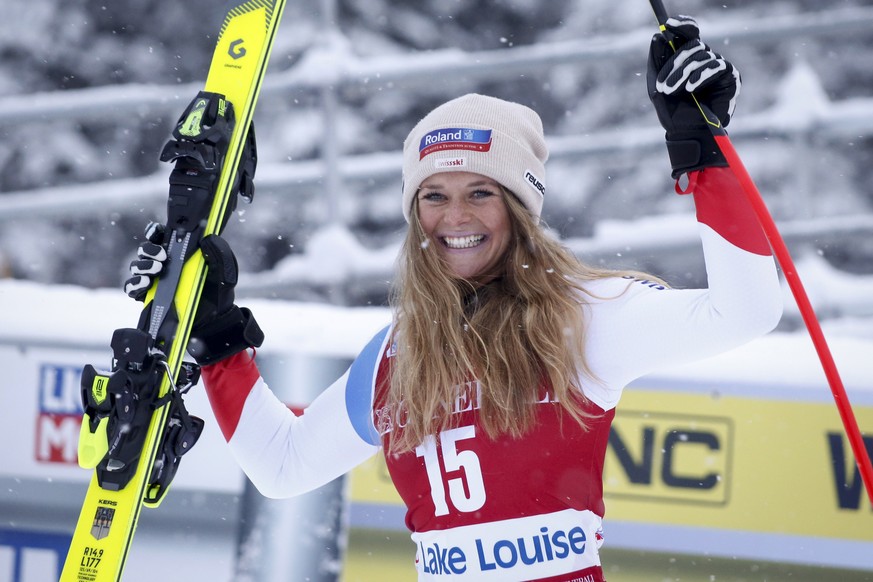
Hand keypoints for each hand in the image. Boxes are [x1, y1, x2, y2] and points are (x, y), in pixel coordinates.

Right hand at [123, 224, 262, 363]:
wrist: (215, 321)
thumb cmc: (218, 292)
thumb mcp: (224, 272)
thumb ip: (219, 254)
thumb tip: (208, 238)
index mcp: (179, 253)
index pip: (161, 236)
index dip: (154, 231)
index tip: (157, 233)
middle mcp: (164, 265)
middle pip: (145, 250)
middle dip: (149, 250)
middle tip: (162, 257)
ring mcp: (155, 281)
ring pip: (136, 267)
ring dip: (142, 266)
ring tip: (155, 270)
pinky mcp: (148, 298)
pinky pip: (132, 289)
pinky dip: (134, 284)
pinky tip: (145, 284)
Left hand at [647, 15, 740, 177]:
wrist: (688, 134)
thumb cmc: (673, 112)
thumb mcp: (657, 86)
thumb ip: (656, 62)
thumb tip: (656, 36)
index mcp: (687, 58)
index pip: (689, 32)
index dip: (682, 24)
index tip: (669, 24)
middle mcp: (704, 58)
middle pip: (692, 44)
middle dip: (674, 63)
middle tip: (663, 84)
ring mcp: (718, 66)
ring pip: (701, 56)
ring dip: (682, 74)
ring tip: (672, 91)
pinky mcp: (730, 76)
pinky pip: (715, 67)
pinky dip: (700, 77)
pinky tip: (691, 88)